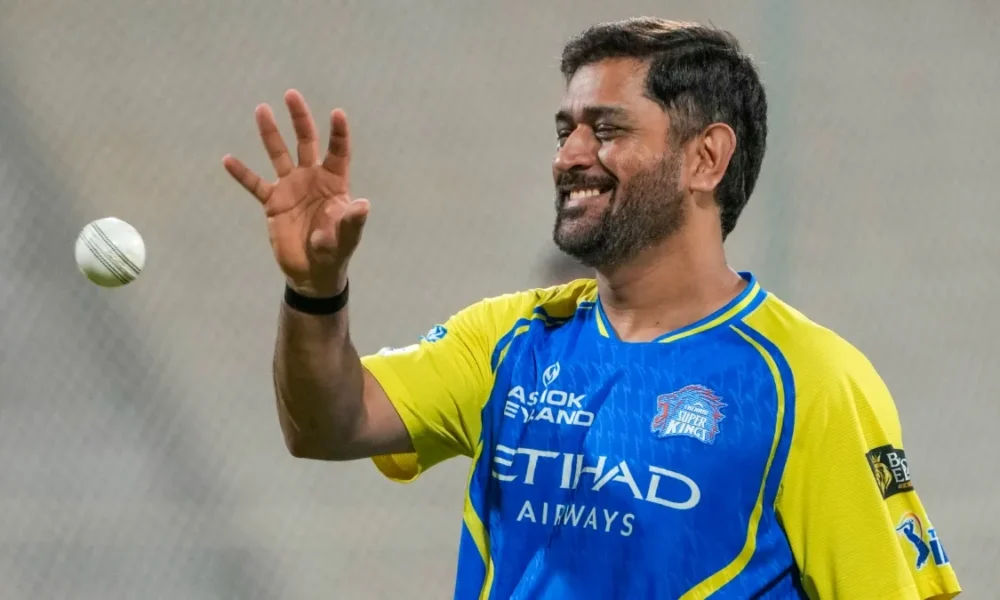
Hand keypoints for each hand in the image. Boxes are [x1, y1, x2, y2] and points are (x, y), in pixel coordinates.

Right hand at [223, 89, 369, 296]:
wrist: (311, 273)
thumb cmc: (334, 253)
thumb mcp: (346, 237)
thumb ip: (352, 221)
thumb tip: (364, 205)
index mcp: (335, 183)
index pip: (338, 152)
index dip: (338, 133)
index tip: (337, 113)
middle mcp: (312, 179)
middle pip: (306, 142)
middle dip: (300, 119)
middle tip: (291, 94)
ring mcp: (291, 188)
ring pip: (279, 154)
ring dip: (270, 134)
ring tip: (261, 109)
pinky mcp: (273, 203)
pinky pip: (255, 184)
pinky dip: (242, 173)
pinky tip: (227, 159)